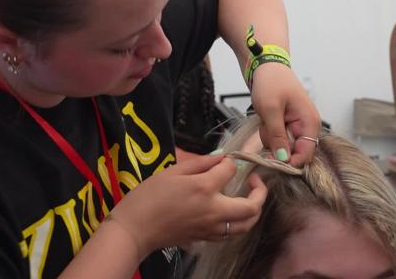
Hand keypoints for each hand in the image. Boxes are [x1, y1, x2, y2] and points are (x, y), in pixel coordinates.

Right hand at [107, 154, 266, 254]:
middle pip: (252, 206)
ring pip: (247, 224)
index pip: (231, 170)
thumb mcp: (172, 171)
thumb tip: (220, 157)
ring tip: (249, 197)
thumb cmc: (149, 196)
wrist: (135, 228)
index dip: (231, 162)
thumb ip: (200, 163)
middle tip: (255, 181)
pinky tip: (231, 212)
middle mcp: (214, 210)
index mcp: (204, 188)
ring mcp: (212, 228)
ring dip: (253, 210)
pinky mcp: (207, 238)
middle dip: (260, 192)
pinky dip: (239, 222)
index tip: (225, 160)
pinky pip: (232, 233)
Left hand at [250, 63, 320, 166]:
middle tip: (267, 126)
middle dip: (276, 144)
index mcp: (310, 123)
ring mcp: (297, 125)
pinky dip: (268, 131)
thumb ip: (277, 136)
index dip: (290, 161)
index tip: (272, 160)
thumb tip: (283, 159)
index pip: (306, 154)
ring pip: (282, 145)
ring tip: (266, 118)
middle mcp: (307, 126)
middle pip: (292, 151)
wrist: (265, 65)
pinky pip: (277, 137)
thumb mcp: (271, 110)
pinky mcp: (287, 124)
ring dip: (270, 136)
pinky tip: (265, 118)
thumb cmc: (271, 82)